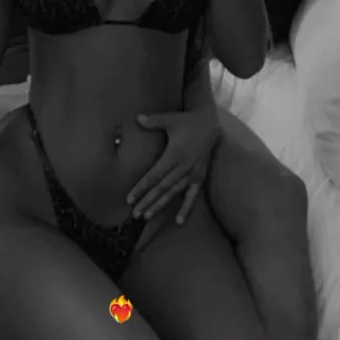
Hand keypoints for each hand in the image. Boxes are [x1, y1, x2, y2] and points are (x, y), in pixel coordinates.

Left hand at [126, 108, 220, 224]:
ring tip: (147, 216)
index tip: (130, 198)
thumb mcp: (171, 119)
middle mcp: (183, 167)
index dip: (141, 187)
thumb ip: (154, 120)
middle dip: (147, 201)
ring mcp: (193, 174)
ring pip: (174, 193)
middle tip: (135, 213)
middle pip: (162, 188)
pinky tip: (178, 221)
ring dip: (160, 205)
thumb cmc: (187, 121)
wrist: (210, 124)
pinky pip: (192, 195)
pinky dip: (186, 208)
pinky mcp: (199, 177)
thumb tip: (137, 118)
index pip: (155, 175)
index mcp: (175, 154)